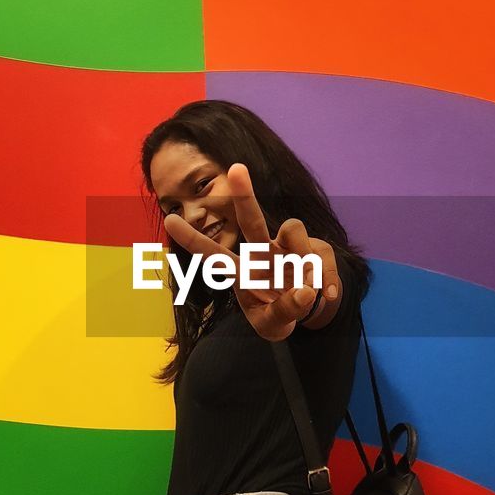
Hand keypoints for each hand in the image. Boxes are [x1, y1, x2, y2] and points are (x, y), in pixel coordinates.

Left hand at [163, 162, 339, 341]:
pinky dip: (326, 277)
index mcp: (243, 273)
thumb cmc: (278, 314)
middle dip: (244, 195)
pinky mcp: (313, 249)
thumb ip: (284, 312)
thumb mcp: (274, 326)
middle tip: (236, 168)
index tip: (168, 219)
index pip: (214, 256)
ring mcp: (288, 248)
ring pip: (292, 229)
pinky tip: (326, 296)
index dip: (193, 239)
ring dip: (303, 258)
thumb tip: (305, 291)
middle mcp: (262, 253)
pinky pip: (321, 253)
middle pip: (252, 220)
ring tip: (308, 291)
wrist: (308, 311)